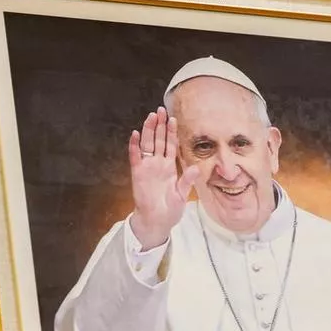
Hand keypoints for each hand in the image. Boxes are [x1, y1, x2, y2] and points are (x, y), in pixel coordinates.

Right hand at [127, 106, 198, 248]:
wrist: (157, 221)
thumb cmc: (170, 210)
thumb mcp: (182, 195)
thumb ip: (187, 180)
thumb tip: (195, 168)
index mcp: (169, 167)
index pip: (171, 145)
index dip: (171, 132)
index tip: (173, 118)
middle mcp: (157, 164)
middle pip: (158, 140)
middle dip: (160, 125)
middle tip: (161, 110)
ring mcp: (147, 167)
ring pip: (147, 144)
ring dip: (148, 130)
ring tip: (151, 116)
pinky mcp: (137, 173)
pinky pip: (135, 157)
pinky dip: (134, 146)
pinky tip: (136, 134)